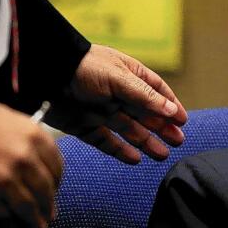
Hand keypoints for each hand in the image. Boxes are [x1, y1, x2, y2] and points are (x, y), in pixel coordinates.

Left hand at [48, 44, 187, 163]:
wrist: (45, 76)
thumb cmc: (83, 68)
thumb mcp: (118, 78)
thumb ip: (145, 96)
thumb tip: (172, 111)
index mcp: (128, 76)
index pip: (156, 91)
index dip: (170, 105)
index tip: (182, 120)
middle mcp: (117, 94)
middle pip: (146, 114)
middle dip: (162, 127)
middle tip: (178, 141)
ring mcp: (102, 112)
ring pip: (130, 131)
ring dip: (147, 142)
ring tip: (162, 155)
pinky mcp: (86, 127)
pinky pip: (108, 142)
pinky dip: (121, 151)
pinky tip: (136, 159)